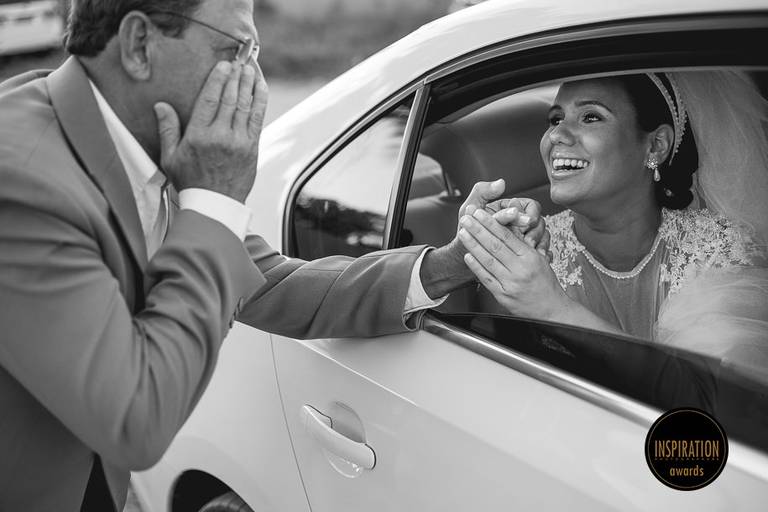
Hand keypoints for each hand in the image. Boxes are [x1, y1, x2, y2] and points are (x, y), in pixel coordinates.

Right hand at [154, 61, 268, 202]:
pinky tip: (261, 88)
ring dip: (249, 84)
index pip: (209, 99)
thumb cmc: (190, 182)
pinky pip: (257, 119)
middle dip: (235, 77)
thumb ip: (167, 129)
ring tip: (250, 69)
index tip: (223, 66)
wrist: (215, 205)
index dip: (217, 79)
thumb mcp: (170, 158)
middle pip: (230, 99)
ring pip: (245, 106)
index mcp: (198, 136)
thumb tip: (161, 105)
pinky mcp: (252, 148)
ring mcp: (239, 142)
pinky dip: (260, 101)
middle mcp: (220, 136)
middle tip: (239, 61)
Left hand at [456, 180, 549, 255]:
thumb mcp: (471, 207)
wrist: (462, 252)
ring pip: (543, 236)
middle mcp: (518, 220)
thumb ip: (483, 192)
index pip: (531, 206)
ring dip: (539, 243)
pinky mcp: (523, 251)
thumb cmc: (466, 228)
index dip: (530, 214)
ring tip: (531, 249)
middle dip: (535, 231)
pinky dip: (541, 252)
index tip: (527, 222)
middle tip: (528, 240)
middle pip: (539, 222)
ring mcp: (522, 235)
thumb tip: (501, 183)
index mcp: (509, 207)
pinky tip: (536, 255)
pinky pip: (541, 250)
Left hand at [457, 207, 568, 320]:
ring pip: (488, 260)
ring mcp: (510, 283)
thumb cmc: (545, 285)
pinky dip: (475, 266)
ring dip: (473, 245)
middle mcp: (520, 269)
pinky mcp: (502, 295)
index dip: (491, 223)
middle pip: (495, 245)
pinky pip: (486, 278)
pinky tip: (467, 256)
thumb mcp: (540, 260)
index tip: (480, 213)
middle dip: (478, 229)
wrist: (551, 311)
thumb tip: (509, 227)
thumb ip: (523, 246)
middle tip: (466, 218)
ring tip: (463, 233)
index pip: (507, 236)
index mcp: (530, 258)